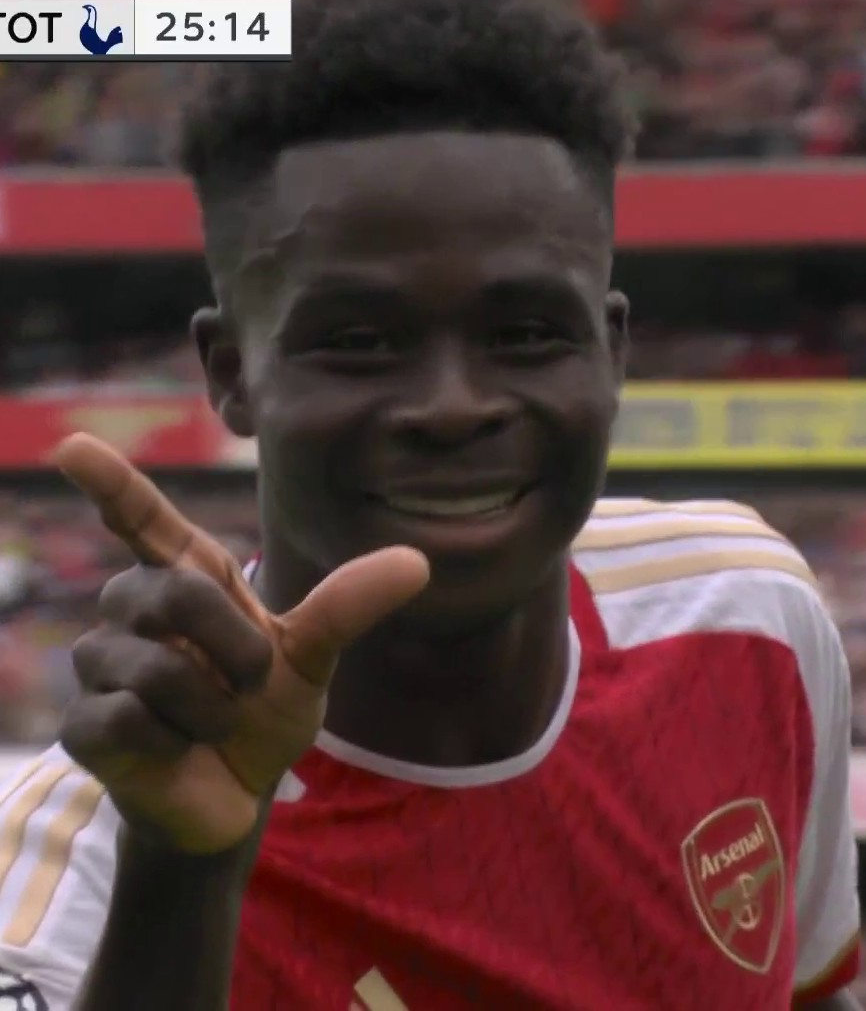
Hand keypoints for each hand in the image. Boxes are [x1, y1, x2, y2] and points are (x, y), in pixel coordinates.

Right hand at [54, 433, 428, 854]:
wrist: (237, 793)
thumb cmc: (264, 711)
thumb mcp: (310, 658)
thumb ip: (347, 608)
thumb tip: (419, 562)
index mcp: (188, 580)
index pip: (142, 520)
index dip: (110, 482)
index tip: (73, 445)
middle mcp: (132, 611)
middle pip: (174, 593)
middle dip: (235, 647)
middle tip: (250, 682)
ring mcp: (101, 667)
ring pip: (155, 668)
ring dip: (211, 709)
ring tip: (212, 724)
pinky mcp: (83, 726)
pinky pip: (127, 721)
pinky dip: (174, 743)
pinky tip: (174, 751)